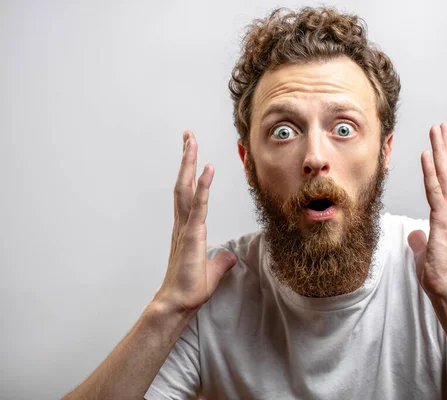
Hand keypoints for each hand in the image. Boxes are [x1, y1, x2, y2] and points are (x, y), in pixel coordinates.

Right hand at [153, 131, 236, 313]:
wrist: (178, 303)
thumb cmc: (190, 288)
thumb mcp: (212, 271)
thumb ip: (220, 260)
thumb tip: (228, 256)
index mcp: (187, 228)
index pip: (188, 194)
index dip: (191, 172)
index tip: (192, 153)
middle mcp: (183, 223)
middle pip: (183, 183)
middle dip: (186, 158)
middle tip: (188, 136)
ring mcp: (186, 228)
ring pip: (186, 188)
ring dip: (189, 163)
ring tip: (191, 141)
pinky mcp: (192, 235)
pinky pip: (198, 206)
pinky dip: (203, 186)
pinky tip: (207, 169)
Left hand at [407, 123, 446, 300]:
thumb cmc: (440, 272)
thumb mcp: (426, 251)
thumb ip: (421, 239)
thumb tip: (415, 233)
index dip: (444, 161)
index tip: (440, 143)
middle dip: (446, 147)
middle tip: (442, 126)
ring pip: (446, 176)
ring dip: (441, 151)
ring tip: (437, 131)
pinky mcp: (444, 221)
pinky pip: (435, 191)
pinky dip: (431, 172)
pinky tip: (427, 156)